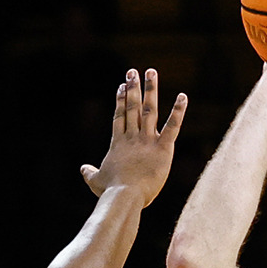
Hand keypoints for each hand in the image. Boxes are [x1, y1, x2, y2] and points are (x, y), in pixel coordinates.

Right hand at [80, 68, 187, 203]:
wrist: (124, 196)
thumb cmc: (110, 191)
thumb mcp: (96, 181)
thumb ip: (89, 172)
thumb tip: (83, 168)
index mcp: (118, 143)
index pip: (119, 116)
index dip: (120, 99)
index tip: (122, 85)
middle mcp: (132, 137)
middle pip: (132, 107)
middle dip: (133, 88)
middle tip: (133, 71)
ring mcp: (147, 140)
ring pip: (150, 110)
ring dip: (150, 90)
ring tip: (150, 72)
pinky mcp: (163, 148)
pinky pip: (173, 126)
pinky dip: (178, 111)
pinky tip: (183, 96)